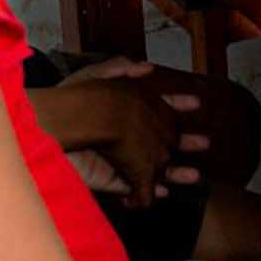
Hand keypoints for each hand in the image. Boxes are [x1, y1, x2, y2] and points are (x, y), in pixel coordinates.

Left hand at [59, 60, 208, 207]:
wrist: (56, 126)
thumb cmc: (77, 98)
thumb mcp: (99, 76)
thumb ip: (121, 70)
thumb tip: (147, 68)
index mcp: (124, 107)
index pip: (155, 105)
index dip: (176, 104)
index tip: (196, 104)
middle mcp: (124, 132)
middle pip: (159, 140)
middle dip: (183, 143)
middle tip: (204, 143)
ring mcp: (116, 158)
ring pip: (150, 169)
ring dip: (173, 173)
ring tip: (194, 176)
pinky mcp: (106, 179)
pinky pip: (131, 189)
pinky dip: (148, 192)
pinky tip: (164, 191)